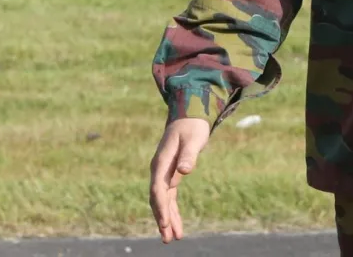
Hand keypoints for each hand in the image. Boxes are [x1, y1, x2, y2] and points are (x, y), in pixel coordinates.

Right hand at [148, 117, 210, 242]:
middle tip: (168, 238)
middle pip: (158, 199)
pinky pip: (169, 196)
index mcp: (162, 163)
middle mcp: (159, 170)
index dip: (161, 207)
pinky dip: (172, 210)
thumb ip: (189, 155)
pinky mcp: (170, 175)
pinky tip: (176, 223)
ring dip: (167, 218)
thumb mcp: (194, 139)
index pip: (159, 189)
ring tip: (172, 238)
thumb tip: (183, 171)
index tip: (166, 222)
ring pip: (163, 201)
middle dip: (163, 219)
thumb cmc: (192, 127)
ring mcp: (163, 173)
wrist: (189, 115)